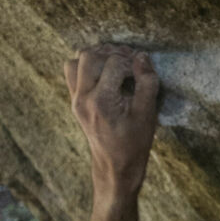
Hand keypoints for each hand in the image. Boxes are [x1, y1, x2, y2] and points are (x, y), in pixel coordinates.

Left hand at [67, 45, 159, 192]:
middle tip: (129, 60)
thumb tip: (142, 57)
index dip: (131, 60)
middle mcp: (83, 98)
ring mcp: (75, 100)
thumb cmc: (134, 144)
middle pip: (89, 56)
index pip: (113, 63)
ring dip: (96, 56)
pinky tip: (104, 73)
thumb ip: (147, 82)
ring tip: (115, 63)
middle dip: (112, 53)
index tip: (143, 69)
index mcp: (101, 101)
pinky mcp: (74, 101)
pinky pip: (72, 72)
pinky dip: (86, 66)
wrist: (115, 168)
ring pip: (76, 61)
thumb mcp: (147, 114)